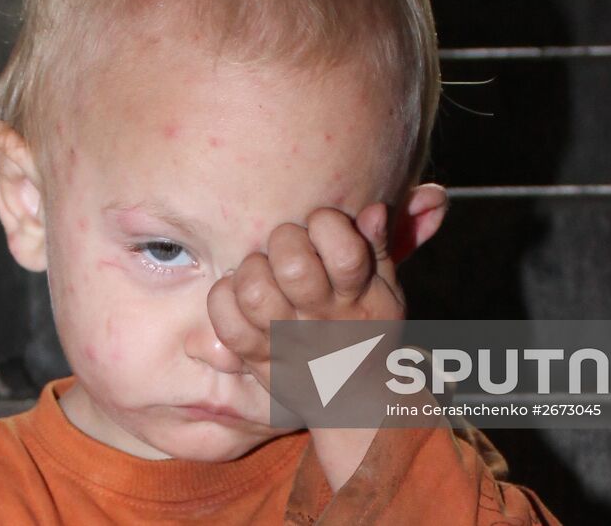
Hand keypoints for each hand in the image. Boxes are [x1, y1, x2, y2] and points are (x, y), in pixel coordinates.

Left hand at [206, 201, 401, 393]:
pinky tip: (240, 292)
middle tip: (290, 245)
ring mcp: (284, 341)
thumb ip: (377, 248)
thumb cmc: (367, 329)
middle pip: (292, 266)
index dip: (328, 223)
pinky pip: (226, 320)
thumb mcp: (386, 291)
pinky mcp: (255, 357)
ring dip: (253, 267)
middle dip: (287, 240)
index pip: (345, 252)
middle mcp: (320, 321)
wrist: (353, 401)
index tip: (324, 224)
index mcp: (356, 299)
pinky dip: (225, 297)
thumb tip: (374, 209)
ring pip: (253, 290)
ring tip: (265, 269)